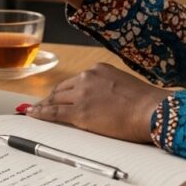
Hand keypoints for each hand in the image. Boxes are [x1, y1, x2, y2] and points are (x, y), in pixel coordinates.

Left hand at [27, 63, 169, 142]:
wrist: (151, 110)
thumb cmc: (146, 102)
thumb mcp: (123, 85)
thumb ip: (108, 88)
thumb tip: (102, 99)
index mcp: (98, 70)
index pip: (75, 81)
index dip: (63, 90)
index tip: (57, 95)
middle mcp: (87, 77)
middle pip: (62, 89)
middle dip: (50, 97)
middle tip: (41, 104)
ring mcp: (82, 94)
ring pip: (56, 99)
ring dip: (44, 105)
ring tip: (34, 111)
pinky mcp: (80, 112)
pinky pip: (55, 113)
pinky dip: (41, 114)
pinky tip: (33, 115)